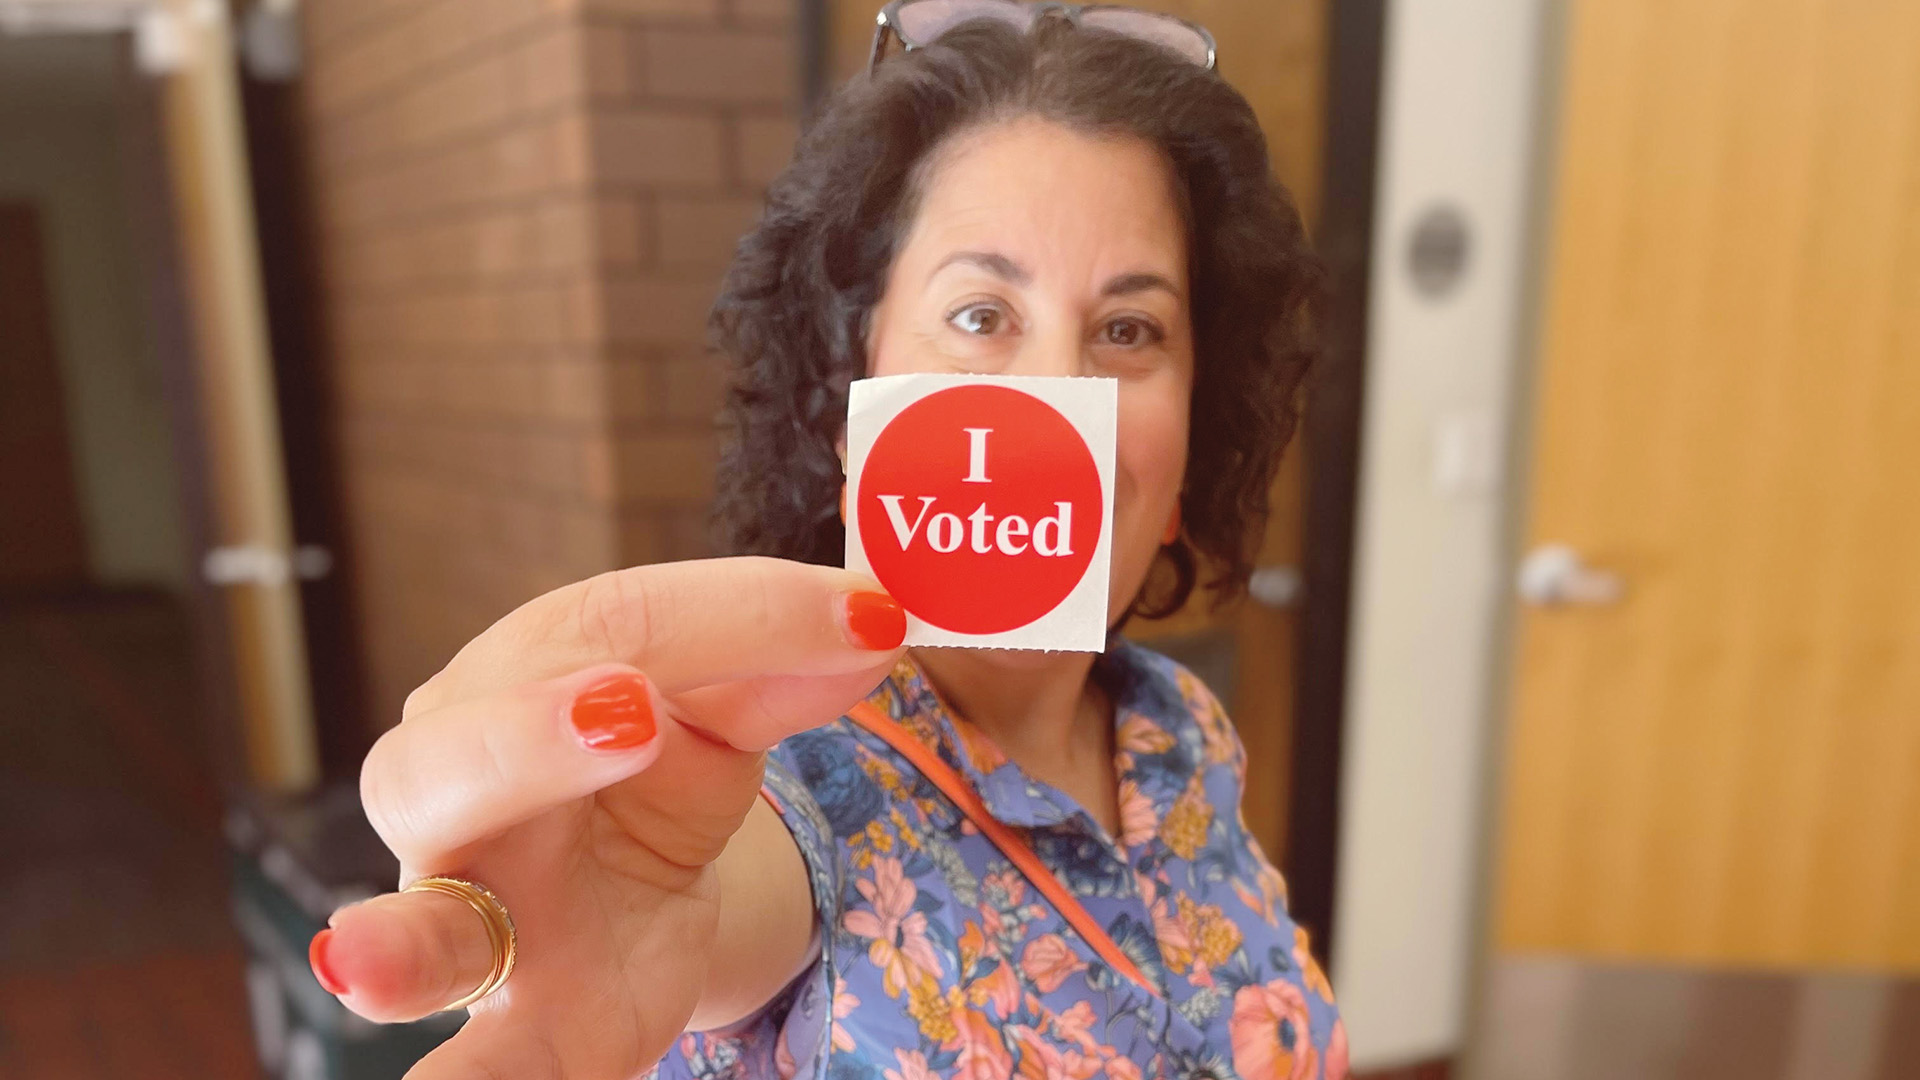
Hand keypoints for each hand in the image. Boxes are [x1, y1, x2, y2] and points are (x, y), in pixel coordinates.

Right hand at [313, 557, 905, 1078]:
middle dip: (528, 739)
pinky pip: (480, 1071)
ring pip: (423, 935)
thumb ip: (780, 661)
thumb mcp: (722, 700)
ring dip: (398, 949)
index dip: (734, 615)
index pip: (609, 630)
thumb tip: (868, 626)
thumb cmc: (652, 765)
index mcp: (511, 684)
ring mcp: (478, 926)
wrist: (637, 892)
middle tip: (630, 711)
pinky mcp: (525, 1031)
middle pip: (449, 766)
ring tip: (364, 964)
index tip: (860, 620)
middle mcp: (462, 803)